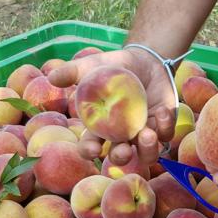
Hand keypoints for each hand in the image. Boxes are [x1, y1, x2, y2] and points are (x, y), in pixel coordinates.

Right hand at [48, 48, 175, 165]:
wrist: (145, 60)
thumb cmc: (114, 67)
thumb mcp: (92, 66)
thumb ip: (73, 72)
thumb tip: (52, 76)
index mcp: (100, 127)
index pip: (90, 145)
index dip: (89, 151)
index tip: (92, 148)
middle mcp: (122, 136)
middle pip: (120, 156)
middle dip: (121, 157)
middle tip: (123, 150)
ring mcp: (143, 133)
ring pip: (146, 154)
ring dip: (147, 149)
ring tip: (147, 134)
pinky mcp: (163, 126)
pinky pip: (166, 134)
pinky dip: (166, 125)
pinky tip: (163, 110)